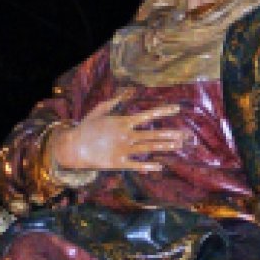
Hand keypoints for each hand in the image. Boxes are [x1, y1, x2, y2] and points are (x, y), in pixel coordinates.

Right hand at [45, 90, 187, 172]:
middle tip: (186, 134)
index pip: (147, 115)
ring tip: (179, 145)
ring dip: (164, 147)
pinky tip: (160, 166)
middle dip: (170, 134)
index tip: (176, 109)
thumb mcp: (99, 110)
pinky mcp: (117, 162)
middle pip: (153, 134)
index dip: (163, 112)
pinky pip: (136, 165)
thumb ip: (113, 102)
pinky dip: (148, 166)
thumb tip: (125, 92)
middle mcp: (126, 135)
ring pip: (148, 148)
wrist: (73, 146)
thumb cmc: (86, 128)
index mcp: (122, 121)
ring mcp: (123, 149)